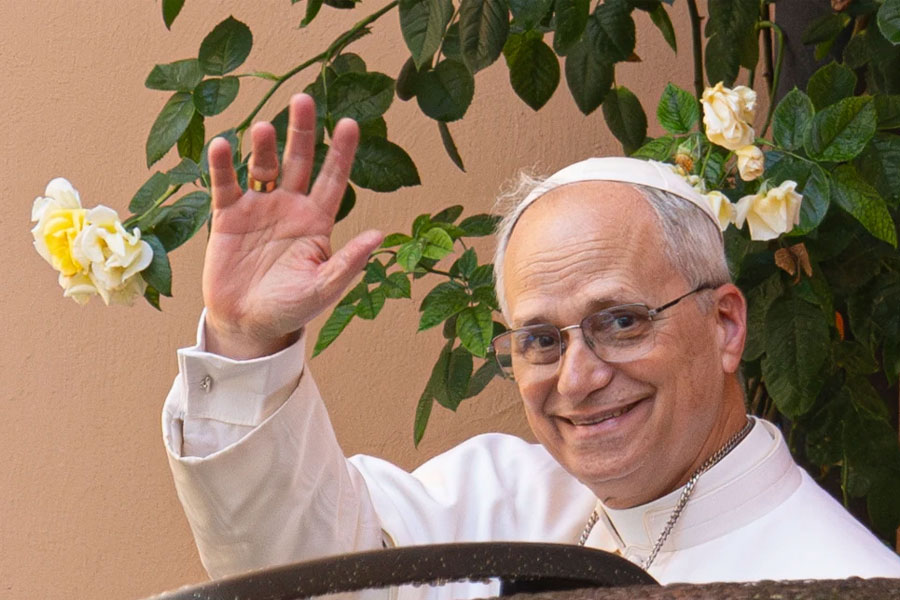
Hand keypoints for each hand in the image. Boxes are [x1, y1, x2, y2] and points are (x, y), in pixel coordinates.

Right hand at [202, 94, 382, 359]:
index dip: (341, 152)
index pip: (334, 179)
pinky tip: (223, 146)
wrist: (248, 324)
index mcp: (318, 221)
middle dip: (303, 131)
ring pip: (263, 166)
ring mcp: (259, 208)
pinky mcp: (228, 216)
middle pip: (299, 160)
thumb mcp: (323, 288)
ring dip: (264, 146)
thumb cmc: (291, 308)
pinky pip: (225, 184)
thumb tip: (379, 236)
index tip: (350, 123)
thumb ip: (348, 263)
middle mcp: (290, 207)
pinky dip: (223, 165)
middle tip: (304, 99)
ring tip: (266, 128)